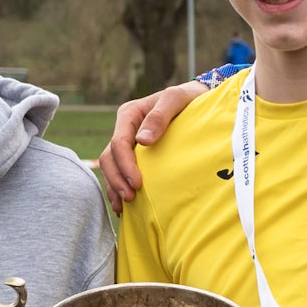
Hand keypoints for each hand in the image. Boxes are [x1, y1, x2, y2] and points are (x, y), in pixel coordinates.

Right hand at [97, 83, 209, 210]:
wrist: (197, 100)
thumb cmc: (188, 98)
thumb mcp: (175, 100)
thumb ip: (159, 116)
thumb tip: (142, 140)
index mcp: (129, 115)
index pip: (119, 143)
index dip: (125, 165)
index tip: (137, 183)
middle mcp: (124, 130)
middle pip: (109, 158)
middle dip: (117, 180)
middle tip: (130, 198)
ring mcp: (128, 143)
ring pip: (110, 168)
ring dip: (114, 187)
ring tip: (124, 207)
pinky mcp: (134, 155)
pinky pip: (119, 173)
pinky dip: (118, 189)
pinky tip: (124, 207)